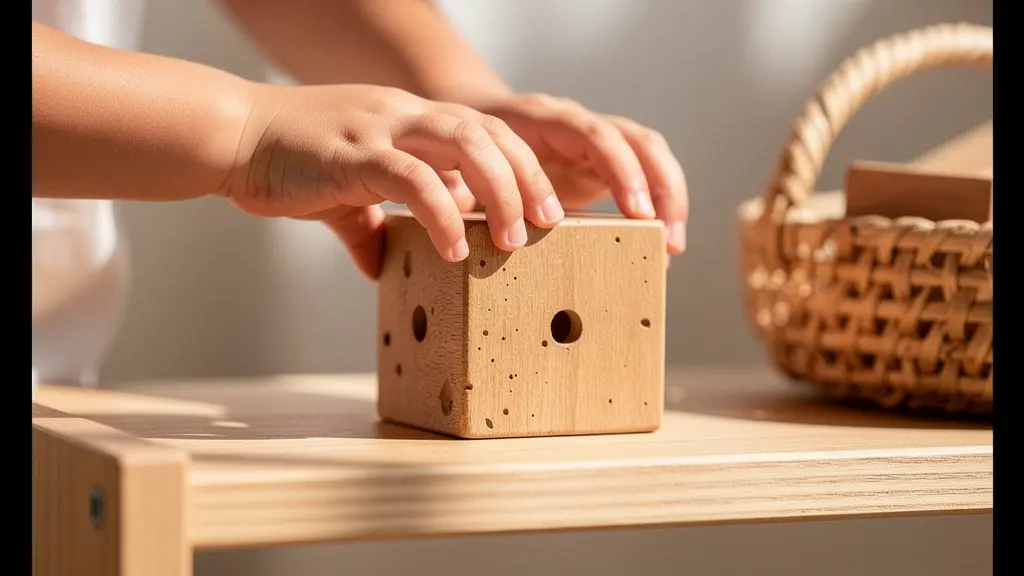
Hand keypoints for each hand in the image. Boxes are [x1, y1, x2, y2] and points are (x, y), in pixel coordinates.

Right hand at [219, 84, 565, 276]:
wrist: (231, 134)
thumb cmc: (288, 161)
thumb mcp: (342, 190)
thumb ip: (368, 223)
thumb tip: (379, 263)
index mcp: (410, 119)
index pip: (486, 131)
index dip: (524, 166)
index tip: (546, 208)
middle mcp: (404, 115)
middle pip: (489, 133)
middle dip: (528, 177)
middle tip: (550, 224)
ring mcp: (380, 129)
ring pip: (462, 144)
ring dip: (498, 192)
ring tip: (514, 239)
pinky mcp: (352, 155)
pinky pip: (410, 178)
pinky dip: (440, 212)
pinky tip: (453, 247)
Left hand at [452, 94, 688, 253]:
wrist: (471, 133)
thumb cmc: (466, 159)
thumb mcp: (466, 174)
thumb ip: (473, 196)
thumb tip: (472, 237)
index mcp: (542, 120)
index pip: (594, 135)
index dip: (619, 171)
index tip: (635, 213)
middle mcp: (577, 124)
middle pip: (635, 140)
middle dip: (659, 186)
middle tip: (665, 238)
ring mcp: (596, 141)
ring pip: (648, 153)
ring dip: (668, 197)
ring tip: (671, 247)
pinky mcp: (605, 162)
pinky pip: (645, 172)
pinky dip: (660, 204)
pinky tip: (663, 244)